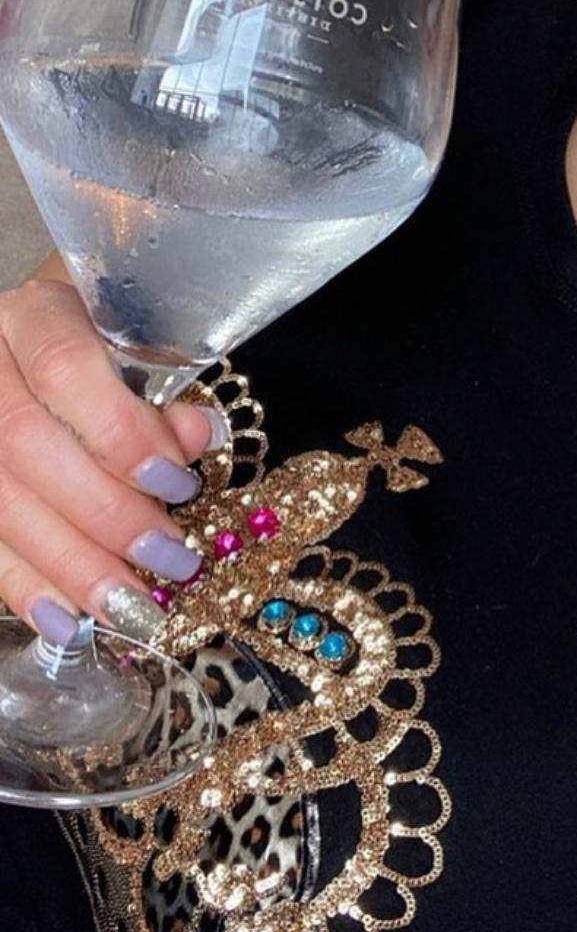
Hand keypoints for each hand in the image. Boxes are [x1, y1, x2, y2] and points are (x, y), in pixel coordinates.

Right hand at [0, 276, 222, 644]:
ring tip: (132, 605)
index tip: (178, 481)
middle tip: (171, 558)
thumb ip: (167, 389)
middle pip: (24, 445)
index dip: (119, 432)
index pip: (64, 368)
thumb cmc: (113, 340)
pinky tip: (67, 619)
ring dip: (68, 564)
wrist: (45, 343)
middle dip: (103, 514)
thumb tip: (197, 436)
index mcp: (36, 312)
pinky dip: (24, 584)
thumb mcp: (145, 344)